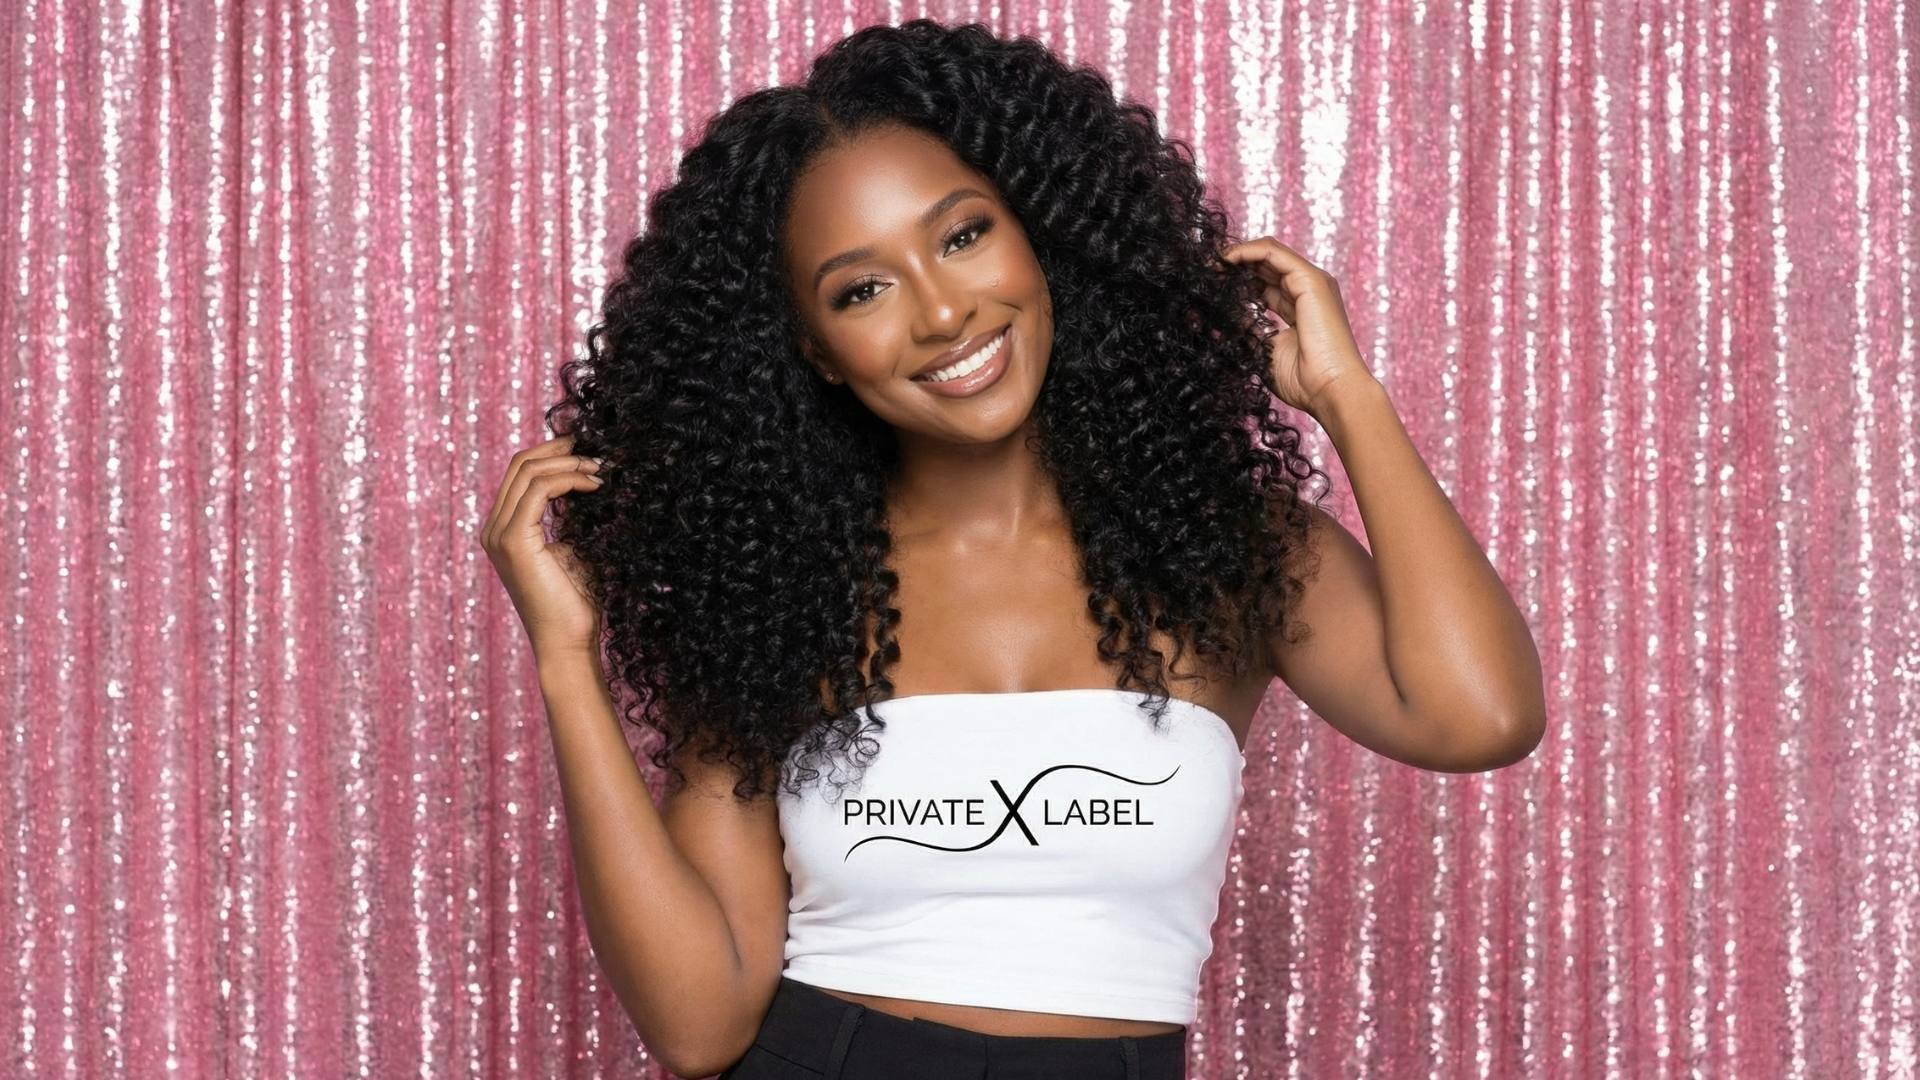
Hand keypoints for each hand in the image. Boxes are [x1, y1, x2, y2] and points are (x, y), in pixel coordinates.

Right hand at [478, 433, 607, 663]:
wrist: (569, 643)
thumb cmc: (575, 603)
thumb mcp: (572, 548)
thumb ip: (569, 517)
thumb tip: (588, 481)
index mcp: (502, 530)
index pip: (520, 473)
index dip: (552, 453)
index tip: (587, 450)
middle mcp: (493, 529)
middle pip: (520, 465)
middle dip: (559, 450)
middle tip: (595, 450)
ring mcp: (499, 535)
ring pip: (528, 471)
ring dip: (568, 463)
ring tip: (600, 469)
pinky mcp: (513, 541)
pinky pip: (539, 490)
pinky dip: (568, 478)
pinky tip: (593, 484)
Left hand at [1218, 237, 1377, 417]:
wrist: (1330, 390)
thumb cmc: (1303, 381)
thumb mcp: (1263, 349)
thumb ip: (1247, 328)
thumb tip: (1222, 313)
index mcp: (1298, 308)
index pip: (1264, 284)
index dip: (1237, 281)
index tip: (1210, 284)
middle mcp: (1306, 291)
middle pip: (1266, 266)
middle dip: (1234, 264)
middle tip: (1204, 270)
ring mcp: (1311, 283)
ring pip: (1268, 253)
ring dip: (1237, 254)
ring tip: (1211, 263)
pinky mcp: (1311, 280)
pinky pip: (1272, 253)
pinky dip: (1247, 251)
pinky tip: (1225, 259)